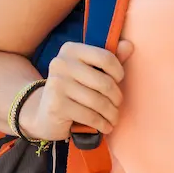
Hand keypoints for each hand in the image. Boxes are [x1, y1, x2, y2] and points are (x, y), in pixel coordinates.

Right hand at [20, 40, 135, 141]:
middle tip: (117, 106)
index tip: (118, 82)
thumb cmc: (73, 91)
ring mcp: (57, 84)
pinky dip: (101, 124)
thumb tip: (128, 45)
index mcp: (70, 50)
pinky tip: (105, 127)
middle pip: (104, 82)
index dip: (118, 72)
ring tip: (113, 118)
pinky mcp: (56, 105)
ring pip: (98, 101)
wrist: (44, 114)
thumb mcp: (89, 72)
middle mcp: (61, 63)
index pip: (105, 57)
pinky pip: (89, 116)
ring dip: (111, 114)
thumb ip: (108, 60)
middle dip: (116, 98)